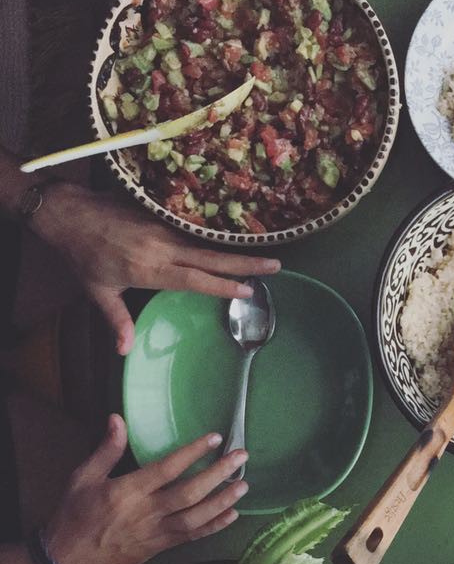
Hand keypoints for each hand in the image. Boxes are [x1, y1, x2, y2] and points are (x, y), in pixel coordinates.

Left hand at [32, 182, 280, 354]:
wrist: (67, 212)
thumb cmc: (81, 255)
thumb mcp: (98, 291)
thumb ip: (117, 319)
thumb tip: (125, 351)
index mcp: (150, 269)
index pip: (195, 279)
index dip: (223, 286)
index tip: (249, 290)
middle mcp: (162, 247)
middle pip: (212, 256)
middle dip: (246, 262)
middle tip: (276, 265)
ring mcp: (162, 227)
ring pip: (207, 240)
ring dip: (237, 246)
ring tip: (265, 251)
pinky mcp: (159, 213)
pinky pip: (193, 226)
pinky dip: (215, 233)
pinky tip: (235, 234)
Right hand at [44, 414, 248, 563]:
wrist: (68, 558)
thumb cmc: (75, 514)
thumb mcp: (83, 478)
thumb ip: (106, 449)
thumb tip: (118, 418)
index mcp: (128, 491)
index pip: (167, 469)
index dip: (192, 453)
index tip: (214, 438)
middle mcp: (146, 513)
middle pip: (189, 493)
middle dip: (217, 474)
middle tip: (241, 457)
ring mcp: (156, 533)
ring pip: (196, 517)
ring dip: (222, 501)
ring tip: (243, 484)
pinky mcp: (160, 548)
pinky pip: (192, 537)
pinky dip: (214, 527)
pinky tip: (232, 515)